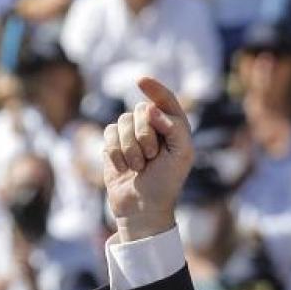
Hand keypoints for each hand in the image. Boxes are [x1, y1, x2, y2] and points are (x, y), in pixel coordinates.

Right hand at [103, 77, 193, 242]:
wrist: (143, 208)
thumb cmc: (167, 183)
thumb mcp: (182, 155)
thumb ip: (175, 127)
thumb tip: (151, 109)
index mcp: (174, 127)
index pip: (165, 100)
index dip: (154, 89)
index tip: (140, 81)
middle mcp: (152, 127)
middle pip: (140, 111)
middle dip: (144, 134)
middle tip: (151, 157)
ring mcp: (131, 134)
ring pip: (122, 121)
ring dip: (130, 148)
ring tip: (138, 167)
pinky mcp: (113, 144)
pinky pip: (108, 133)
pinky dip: (116, 152)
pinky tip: (123, 168)